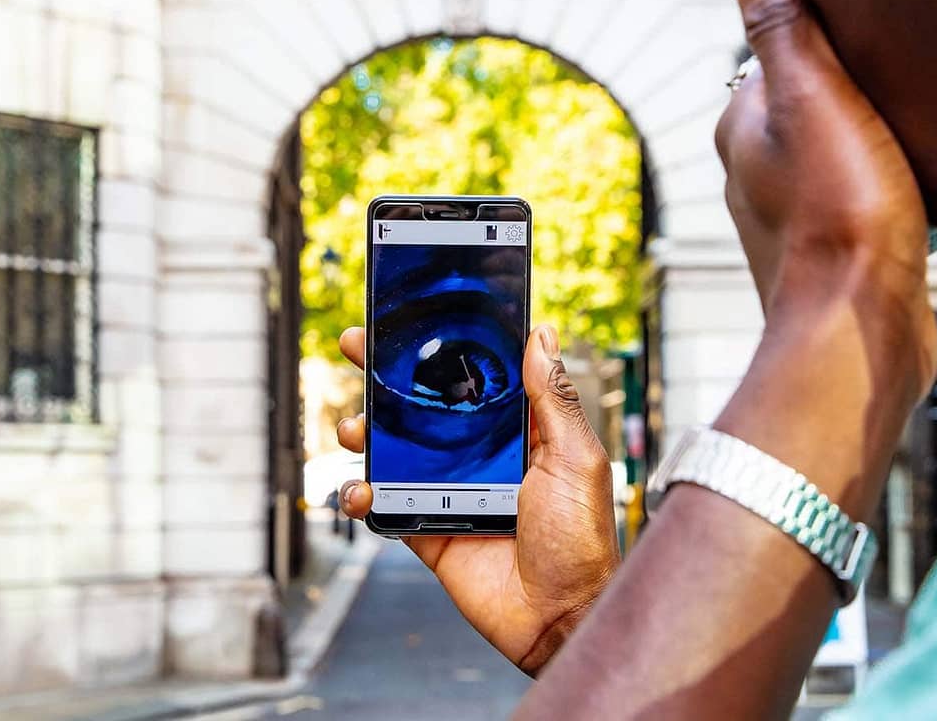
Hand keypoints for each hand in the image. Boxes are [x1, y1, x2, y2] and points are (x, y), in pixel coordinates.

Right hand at [334, 324, 619, 674]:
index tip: (413, 319)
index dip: (443, 348)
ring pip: (396, 450)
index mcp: (519, 432)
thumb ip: (553, 398)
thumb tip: (542, 334)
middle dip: (386, 378)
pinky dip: (363, 493)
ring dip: (367, 432)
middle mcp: (481, 456)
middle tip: (355, 348)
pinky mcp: (429, 529)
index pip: (475, 377)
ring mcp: (451, 492)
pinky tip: (360, 488)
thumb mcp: (576, 459)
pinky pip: (386, 504)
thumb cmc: (581, 542)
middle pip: (426, 406)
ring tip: (355, 428)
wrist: (560, 618)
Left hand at [714, 0, 936, 493]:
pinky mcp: (833, 253)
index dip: (833, 30)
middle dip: (858, 84)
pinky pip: (864, 197)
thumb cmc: (842, 209)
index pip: (784, 50)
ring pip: (840, 149)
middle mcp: (755, 171)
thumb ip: (781, 21)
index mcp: (743, 125)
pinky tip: (928, 183)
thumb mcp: (815, 94)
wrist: (863, 329)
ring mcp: (792, 216)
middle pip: (814, 100)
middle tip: (918, 68)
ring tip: (929, 122)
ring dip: (878, 134)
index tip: (881, 16)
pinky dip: (891, 182)